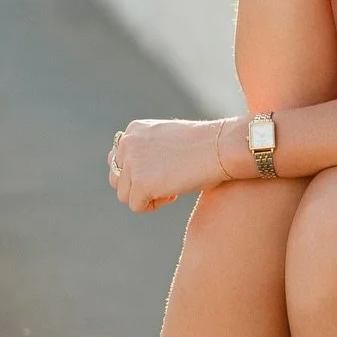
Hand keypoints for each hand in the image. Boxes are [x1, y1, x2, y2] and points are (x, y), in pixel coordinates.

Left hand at [107, 117, 233, 211]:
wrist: (220, 148)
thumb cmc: (204, 145)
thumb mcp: (168, 139)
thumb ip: (147, 151)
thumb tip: (136, 174)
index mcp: (133, 130)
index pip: (118, 160)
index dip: (140, 172)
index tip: (163, 170)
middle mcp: (127, 144)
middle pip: (117, 179)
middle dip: (138, 186)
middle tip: (166, 182)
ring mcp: (133, 164)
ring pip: (125, 195)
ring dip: (147, 196)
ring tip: (172, 187)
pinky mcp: (141, 184)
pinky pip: (137, 206)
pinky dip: (155, 205)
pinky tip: (174, 193)